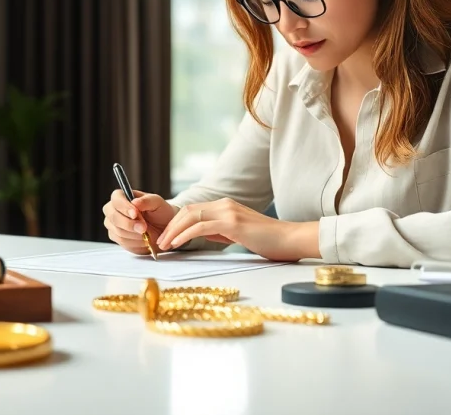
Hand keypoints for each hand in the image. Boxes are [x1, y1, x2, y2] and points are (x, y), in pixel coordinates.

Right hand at [102, 189, 178, 254]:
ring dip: (134, 234)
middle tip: (144, 227)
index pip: (116, 198)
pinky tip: (143, 239)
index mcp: (122, 197)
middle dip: (129, 224)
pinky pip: (122, 241)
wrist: (163, 229)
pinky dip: (135, 242)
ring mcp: (113, 224)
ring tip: (146, 232)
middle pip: (113, 216)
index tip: (135, 214)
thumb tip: (135, 202)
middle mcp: (114, 209)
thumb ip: (146, 201)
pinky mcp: (116, 237)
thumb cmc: (159, 212)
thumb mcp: (157, 203)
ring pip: (118, 231)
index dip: (124, 207)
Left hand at [155, 198, 320, 261]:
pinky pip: (201, 227)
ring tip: (164, 245)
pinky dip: (186, 235)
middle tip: (160, 243)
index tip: (166, 238)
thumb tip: (202, 235)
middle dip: (170, 227)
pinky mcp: (233, 223)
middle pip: (187, 211)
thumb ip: (220, 231)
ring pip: (191, 217)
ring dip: (174, 231)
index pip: (192, 210)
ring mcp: (228, 212)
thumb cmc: (268, 241)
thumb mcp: (238, 233)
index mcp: (225, 206)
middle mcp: (224, 204)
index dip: (175, 223)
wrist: (291, 240)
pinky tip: (178, 244)